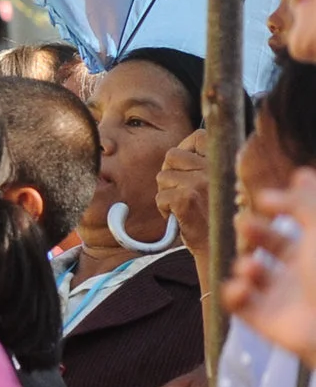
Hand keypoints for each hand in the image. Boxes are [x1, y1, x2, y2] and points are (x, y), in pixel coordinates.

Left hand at [159, 130, 212, 258]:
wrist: (223, 250)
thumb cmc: (218, 218)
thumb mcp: (219, 185)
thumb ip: (203, 167)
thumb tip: (174, 152)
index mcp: (225, 164)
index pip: (199, 137)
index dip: (186, 147)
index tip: (183, 165)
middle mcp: (215, 170)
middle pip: (172, 156)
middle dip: (170, 173)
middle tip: (180, 192)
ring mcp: (200, 184)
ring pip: (163, 177)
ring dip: (167, 193)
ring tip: (184, 207)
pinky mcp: (186, 200)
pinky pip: (160, 196)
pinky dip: (164, 209)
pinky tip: (180, 218)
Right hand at [227, 169, 315, 366]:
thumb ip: (306, 202)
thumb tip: (301, 174)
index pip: (301, 221)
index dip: (283, 206)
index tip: (268, 198)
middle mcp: (303, 272)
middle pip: (271, 243)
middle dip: (255, 230)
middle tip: (246, 223)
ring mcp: (284, 298)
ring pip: (251, 272)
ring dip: (244, 265)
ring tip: (252, 268)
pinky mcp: (267, 322)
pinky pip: (239, 304)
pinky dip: (234, 293)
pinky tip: (243, 289)